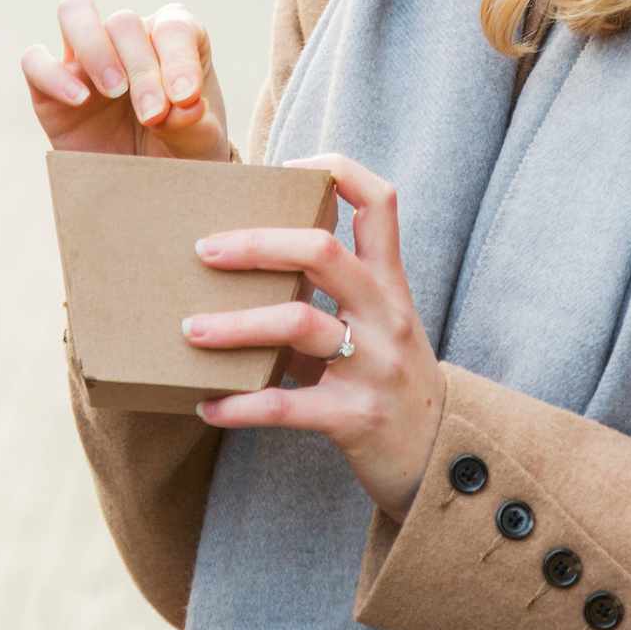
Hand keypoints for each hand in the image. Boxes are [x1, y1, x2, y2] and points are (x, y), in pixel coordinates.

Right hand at [21, 0, 229, 162]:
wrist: (146, 191)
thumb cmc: (180, 154)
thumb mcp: (198, 147)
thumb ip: (194, 125)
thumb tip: (187, 105)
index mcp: (172, 41)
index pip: (173, 27)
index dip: (179, 58)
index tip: (185, 99)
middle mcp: (128, 40)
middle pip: (124, 22)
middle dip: (141, 69)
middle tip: (152, 115)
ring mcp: (86, 60)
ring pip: (75, 11)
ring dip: (96, 48)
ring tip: (114, 90)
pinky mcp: (50, 87)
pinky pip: (35, 61)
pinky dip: (53, 75)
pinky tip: (79, 100)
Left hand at [185, 156, 444, 519]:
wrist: (440, 461)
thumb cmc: (390, 383)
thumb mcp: (378, 326)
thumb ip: (332, 295)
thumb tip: (247, 264)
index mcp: (389, 284)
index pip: (378, 202)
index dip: (335, 171)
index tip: (286, 168)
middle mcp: (386, 315)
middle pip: (322, 252)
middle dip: (256, 245)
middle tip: (203, 251)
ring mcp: (374, 366)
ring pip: (298, 323)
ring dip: (234, 325)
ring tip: (190, 330)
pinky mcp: (355, 417)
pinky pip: (285, 405)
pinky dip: (238, 405)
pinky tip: (206, 406)